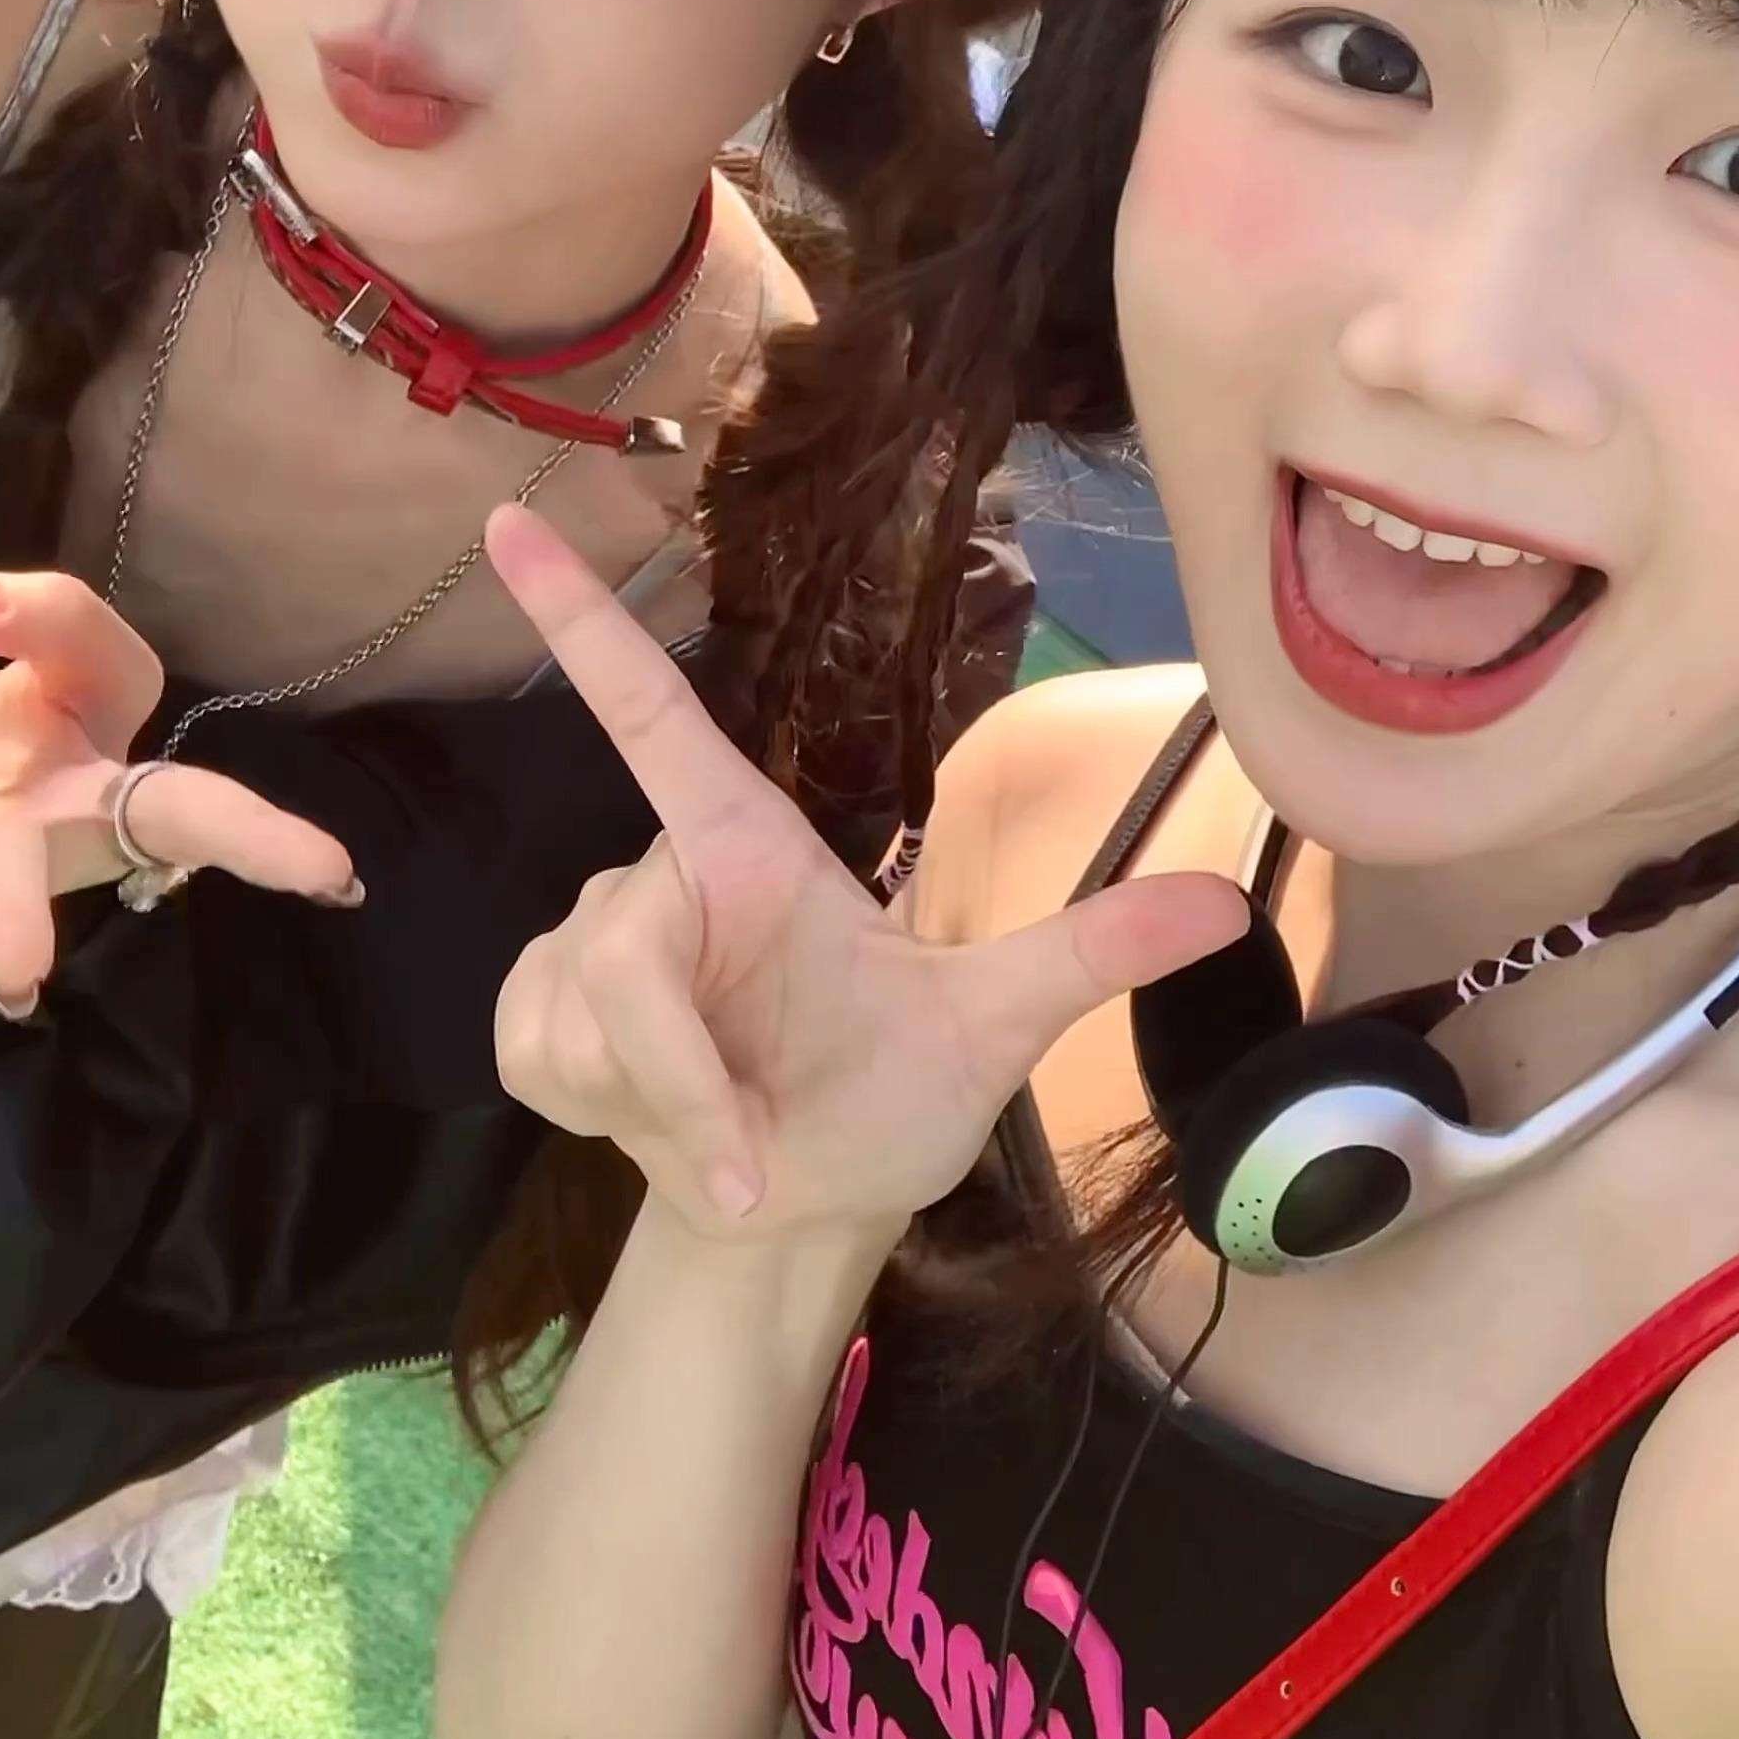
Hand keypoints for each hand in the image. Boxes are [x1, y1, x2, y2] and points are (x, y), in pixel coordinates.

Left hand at [0, 562, 360, 1011]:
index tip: (338, 875)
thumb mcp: (77, 663)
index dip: (268, 844)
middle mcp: (8, 874)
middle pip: (8, 881)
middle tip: (15, 982)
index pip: (194, 826)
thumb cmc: (29, 741)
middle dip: (7, 919)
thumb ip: (46, 610)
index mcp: (103, 822)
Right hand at [486, 503, 1246, 1239]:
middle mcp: (660, 878)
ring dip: (656, 1106)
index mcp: (748, 844)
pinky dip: (604, 1116)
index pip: (651, 714)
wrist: (802, 1216)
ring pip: (583, 1015)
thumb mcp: (989, 1029)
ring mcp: (587, 949)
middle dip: (677, 1073)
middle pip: (624, 950)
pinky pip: (537, 1053)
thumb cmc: (889, 1102)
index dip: (581, 618)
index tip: (511, 523)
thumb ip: (1085, 954)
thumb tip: (1227, 902)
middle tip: (742, 1159)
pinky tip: (648, 1131)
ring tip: (724, 1142)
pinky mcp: (537, 1021)